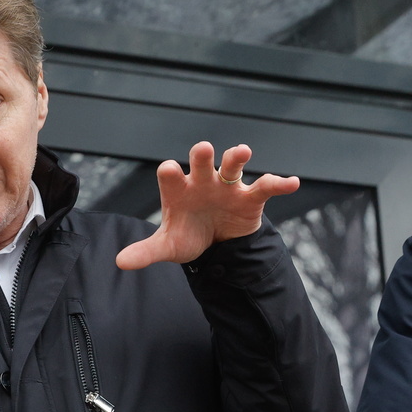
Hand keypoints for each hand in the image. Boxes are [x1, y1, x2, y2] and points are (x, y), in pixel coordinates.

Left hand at [116, 141, 298, 270]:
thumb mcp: (167, 247)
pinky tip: (291, 183)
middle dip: (201, 156)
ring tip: (242, 151)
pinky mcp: (250, 197)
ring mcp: (227, 186)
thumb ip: (146, 251)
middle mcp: (202, 181)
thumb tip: (120, 262)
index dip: (169, 173)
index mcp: (178, 190)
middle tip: (202, 149)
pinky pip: (265, 187)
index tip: (168, 170)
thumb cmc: (188, 236)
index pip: (170, 176)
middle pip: (201, 163)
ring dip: (237, 157)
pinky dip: (279, 183)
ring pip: (232, 166)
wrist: (216, 245)